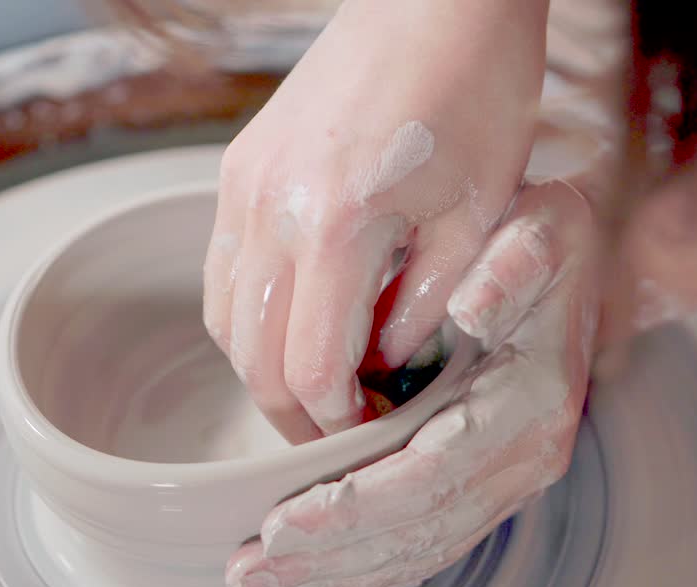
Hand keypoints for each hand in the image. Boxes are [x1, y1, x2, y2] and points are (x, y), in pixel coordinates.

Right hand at [203, 0, 548, 441]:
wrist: (434, 1)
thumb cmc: (476, 92)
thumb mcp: (477, 215)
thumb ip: (424, 306)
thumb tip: (381, 366)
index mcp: (338, 224)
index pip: (309, 369)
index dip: (335, 422)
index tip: (367, 433)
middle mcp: (270, 207)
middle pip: (252, 357)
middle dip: (293, 413)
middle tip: (338, 429)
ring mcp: (243, 185)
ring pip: (223, 319)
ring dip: (262, 367)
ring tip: (315, 384)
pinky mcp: (239, 168)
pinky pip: (219, 269)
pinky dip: (245, 315)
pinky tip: (289, 321)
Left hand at [225, 178, 603, 586]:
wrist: (579, 264)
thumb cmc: (544, 246)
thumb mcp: (538, 234)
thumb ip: (510, 270)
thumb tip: (472, 308)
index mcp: (527, 408)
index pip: (429, 476)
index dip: (354, 506)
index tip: (283, 521)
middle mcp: (523, 461)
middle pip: (417, 531)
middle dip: (328, 558)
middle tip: (247, 573)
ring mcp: (506, 480)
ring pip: (418, 549)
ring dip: (336, 574)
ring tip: (261, 586)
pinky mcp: (485, 486)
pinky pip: (427, 542)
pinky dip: (369, 569)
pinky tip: (318, 585)